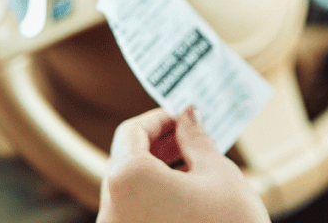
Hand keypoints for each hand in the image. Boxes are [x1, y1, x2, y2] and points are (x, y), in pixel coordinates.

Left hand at [97, 107, 269, 222]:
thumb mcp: (218, 173)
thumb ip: (196, 138)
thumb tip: (189, 114)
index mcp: (127, 179)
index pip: (131, 132)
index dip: (160, 118)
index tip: (184, 117)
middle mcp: (109, 208)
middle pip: (125, 161)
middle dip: (158, 145)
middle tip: (191, 137)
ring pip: (127, 190)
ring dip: (155, 172)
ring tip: (194, 169)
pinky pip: (132, 213)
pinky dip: (152, 199)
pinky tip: (185, 198)